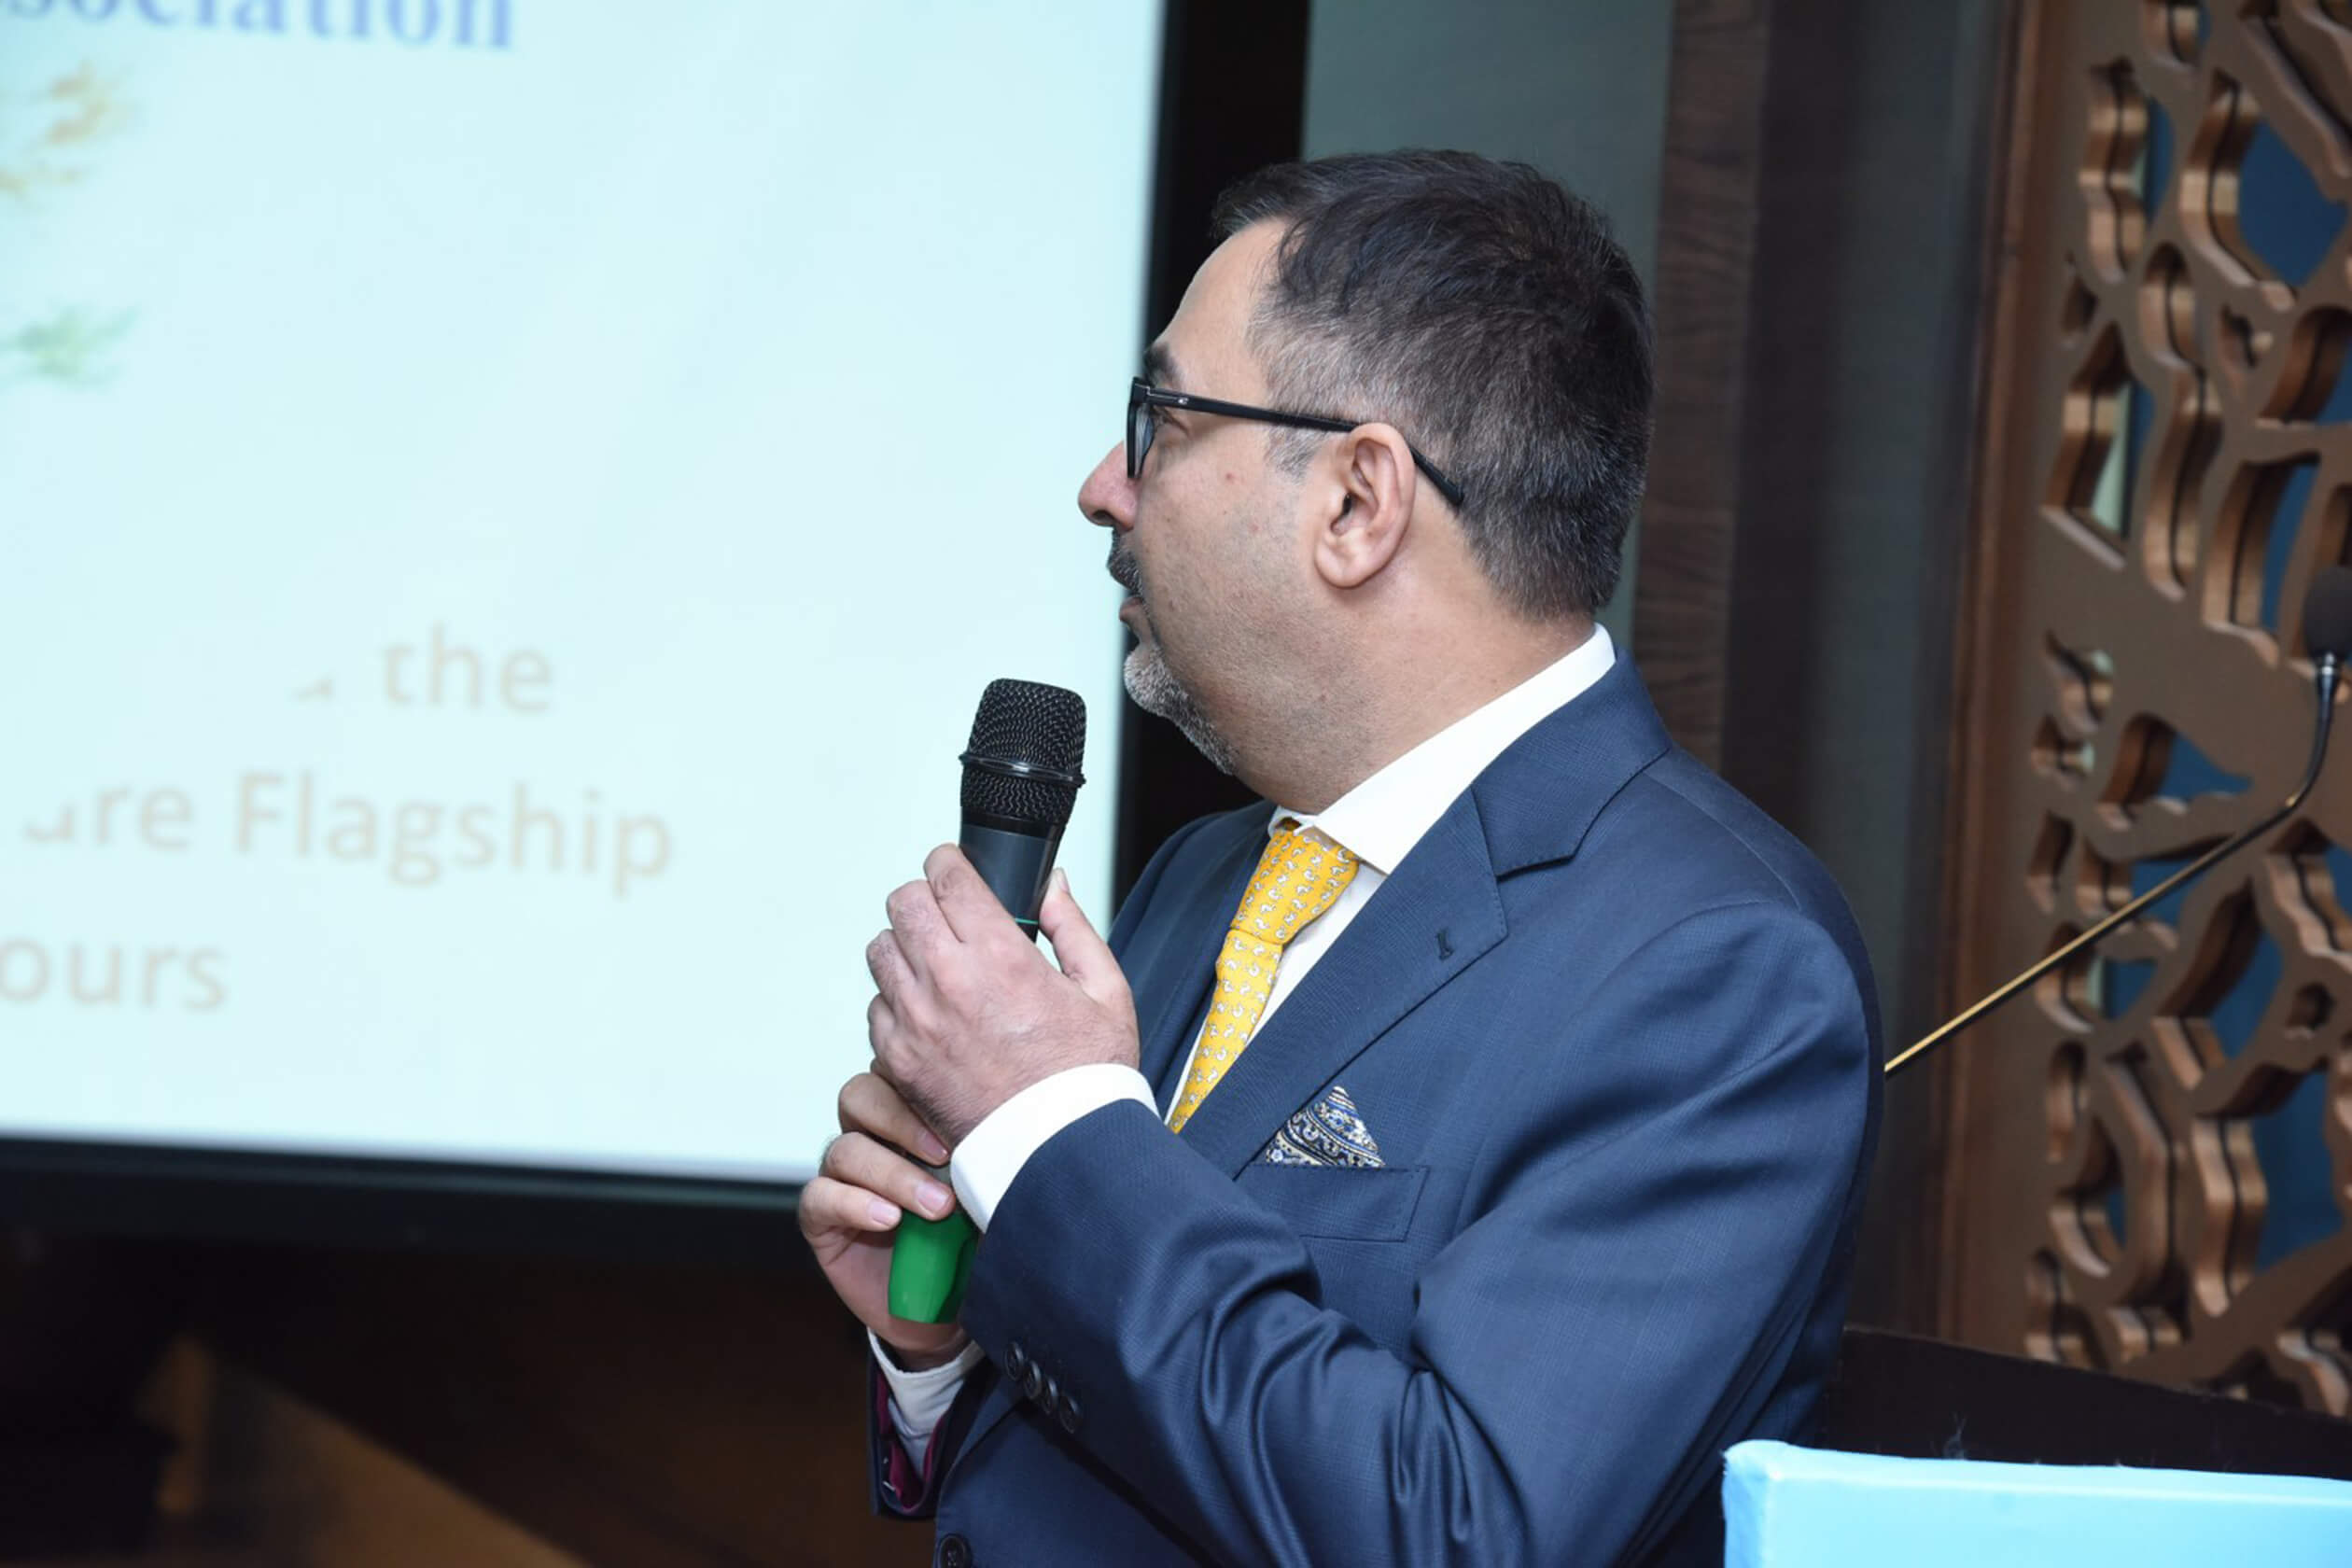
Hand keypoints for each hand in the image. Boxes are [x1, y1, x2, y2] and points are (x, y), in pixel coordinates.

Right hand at [799, 1069, 970, 1368]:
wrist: (955, 1310)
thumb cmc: (978, 1238)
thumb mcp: (994, 1189)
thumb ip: (993, 1150)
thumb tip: (1018, 1118)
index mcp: (912, 1117)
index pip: (899, 1072)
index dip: (925, 1084)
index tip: (970, 1114)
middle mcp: (873, 1138)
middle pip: (861, 1095)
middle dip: (902, 1121)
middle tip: (946, 1156)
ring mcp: (845, 1178)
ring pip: (845, 1148)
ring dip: (892, 1174)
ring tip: (934, 1208)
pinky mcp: (823, 1221)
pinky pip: (821, 1197)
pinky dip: (853, 1204)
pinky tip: (887, 1220)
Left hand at [866, 849, 1137, 1147]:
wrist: (1058, 1152)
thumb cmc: (1086, 1079)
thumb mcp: (1104, 990)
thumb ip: (1072, 926)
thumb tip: (1051, 884)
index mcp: (1001, 958)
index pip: (947, 877)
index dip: (949, 863)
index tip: (955, 868)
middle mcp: (949, 983)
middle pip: (903, 902)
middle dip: (926, 899)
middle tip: (947, 914)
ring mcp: (916, 1023)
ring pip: (881, 950)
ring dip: (906, 947)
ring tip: (938, 964)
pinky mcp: (899, 1061)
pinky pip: (877, 1008)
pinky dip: (897, 1002)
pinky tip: (931, 1013)